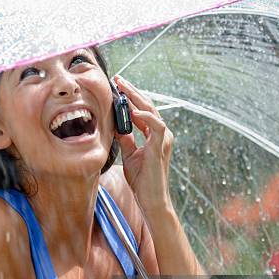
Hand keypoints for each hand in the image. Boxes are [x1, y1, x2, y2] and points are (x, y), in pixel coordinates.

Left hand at [113, 75, 173, 212]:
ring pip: (151, 111)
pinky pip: (156, 126)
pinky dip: (145, 117)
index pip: (141, 110)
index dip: (129, 98)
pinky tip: (133, 110)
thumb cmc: (141, 180)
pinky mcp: (161, 147)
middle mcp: (161, 134)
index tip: (115, 86)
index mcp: (153, 135)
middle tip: (117, 79)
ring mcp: (163, 140)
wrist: (150, 199)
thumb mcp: (129, 154)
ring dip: (136, 98)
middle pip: (147, 106)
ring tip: (122, 88)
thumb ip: (125, 139)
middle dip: (131, 91)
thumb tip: (115, 125)